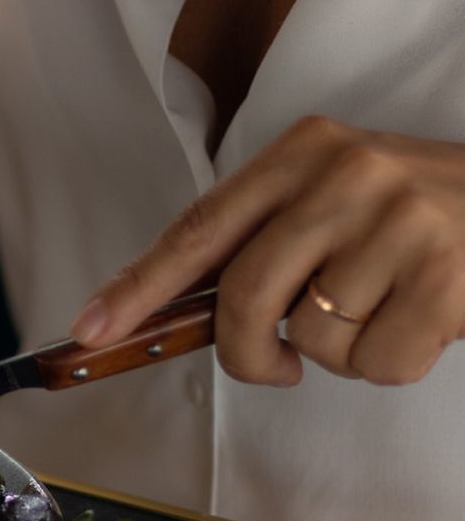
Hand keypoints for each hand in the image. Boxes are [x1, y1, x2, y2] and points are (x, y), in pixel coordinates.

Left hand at [69, 116, 464, 385]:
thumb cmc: (407, 217)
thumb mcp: (329, 200)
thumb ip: (258, 244)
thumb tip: (165, 313)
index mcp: (302, 152)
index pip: (200, 228)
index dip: (140, 286)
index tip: (91, 329)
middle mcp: (347, 175)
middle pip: (244, 294)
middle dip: (245, 351)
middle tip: (273, 367)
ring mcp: (400, 221)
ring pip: (313, 337)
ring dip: (336, 353)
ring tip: (380, 309)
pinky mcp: (448, 275)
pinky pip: (375, 363)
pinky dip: (387, 365)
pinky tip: (418, 322)